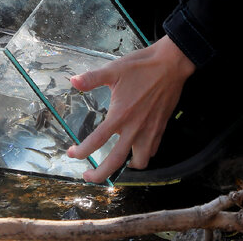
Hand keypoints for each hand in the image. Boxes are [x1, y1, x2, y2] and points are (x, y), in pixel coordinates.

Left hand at [65, 35, 195, 182]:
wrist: (171, 64)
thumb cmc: (141, 66)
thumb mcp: (113, 69)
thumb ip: (91, 79)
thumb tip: (73, 82)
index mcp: (120, 115)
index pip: (97, 140)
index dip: (82, 151)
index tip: (72, 154)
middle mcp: (135, 128)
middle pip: (116, 161)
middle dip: (100, 175)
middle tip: (88, 178)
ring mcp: (150, 131)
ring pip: (139, 161)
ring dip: (126, 167)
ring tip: (115, 164)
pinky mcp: (161, 128)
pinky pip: (152, 151)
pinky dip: (143, 156)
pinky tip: (136, 149)